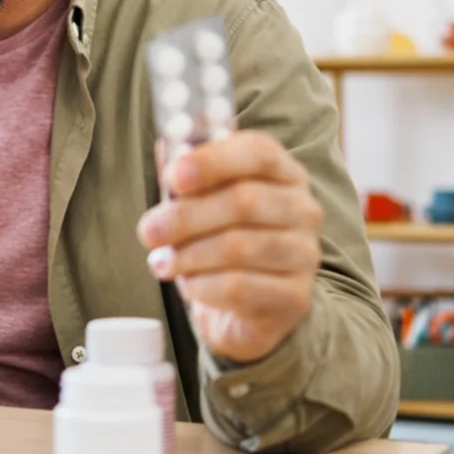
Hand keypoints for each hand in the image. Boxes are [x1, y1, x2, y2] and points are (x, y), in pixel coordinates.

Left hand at [137, 131, 323, 363]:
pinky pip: (240, 287)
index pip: (259, 153)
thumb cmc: (223, 241)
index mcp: (284, 173)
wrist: (248, 306)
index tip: (172, 177)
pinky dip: (203, 286)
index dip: (212, 161)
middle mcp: (303, 209)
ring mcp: (304, 254)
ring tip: (161, 263)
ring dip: (189, 255)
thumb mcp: (203, 202)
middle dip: (186, 216)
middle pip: (244, 201)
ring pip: (239, 247)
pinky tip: (188, 286)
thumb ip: (188, 175)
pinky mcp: (295, 297)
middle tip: (149, 231)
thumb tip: (166, 147)